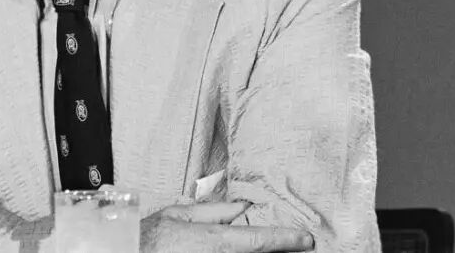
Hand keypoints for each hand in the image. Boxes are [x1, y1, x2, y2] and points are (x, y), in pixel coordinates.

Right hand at [141, 202, 313, 252]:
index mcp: (213, 241)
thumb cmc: (148, 238)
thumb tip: (240, 206)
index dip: (286, 239)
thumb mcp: (178, 215)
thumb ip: (213, 211)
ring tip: (278, 249)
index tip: (306, 239)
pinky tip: (247, 252)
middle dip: (279, 251)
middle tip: (298, 246)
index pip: (259, 240)